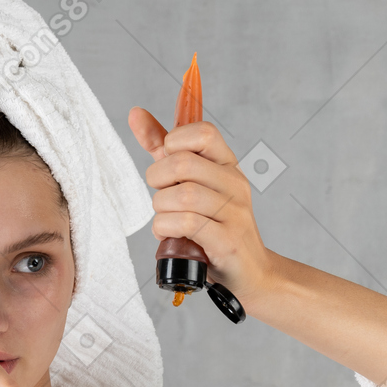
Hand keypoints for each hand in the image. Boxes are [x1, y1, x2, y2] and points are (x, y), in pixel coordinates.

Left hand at [127, 108, 275, 300]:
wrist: (250, 271)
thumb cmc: (214, 225)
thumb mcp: (191, 182)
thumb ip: (164, 150)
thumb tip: (135, 114)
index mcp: (227, 165)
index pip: (203, 132)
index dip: (174, 141)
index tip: (166, 159)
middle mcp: (235, 184)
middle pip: (184, 163)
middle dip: (158, 179)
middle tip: (160, 195)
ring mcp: (234, 213)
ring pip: (182, 196)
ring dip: (161, 210)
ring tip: (165, 220)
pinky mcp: (227, 241)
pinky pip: (187, 224)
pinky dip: (167, 228)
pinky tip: (169, 234)